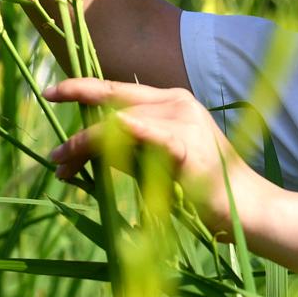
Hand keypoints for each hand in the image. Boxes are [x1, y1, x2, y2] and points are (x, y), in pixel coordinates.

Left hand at [42, 79, 276, 241]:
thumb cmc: (202, 191)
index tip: (51, 92)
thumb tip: (83, 151)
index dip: (82, 88)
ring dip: (84, 144)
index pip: (119, 90)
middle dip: (78, 128)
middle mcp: (178, 102)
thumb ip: (124, 150)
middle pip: (113, 105)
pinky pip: (146, 134)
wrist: (246, 208)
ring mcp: (183, 119)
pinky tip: (100, 135)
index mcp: (173, 102)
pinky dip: (122, 134)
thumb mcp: (154, 164)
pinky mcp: (185, 144)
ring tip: (61, 167)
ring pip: (119, 122)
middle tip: (51, 152)